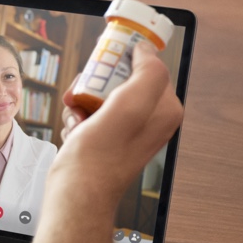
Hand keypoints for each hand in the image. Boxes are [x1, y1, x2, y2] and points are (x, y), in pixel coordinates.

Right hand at [58, 41, 182, 202]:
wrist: (78, 192)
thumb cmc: (101, 156)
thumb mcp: (131, 104)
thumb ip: (148, 71)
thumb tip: (145, 50)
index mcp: (166, 109)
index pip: (147, 65)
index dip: (122, 59)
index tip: (103, 60)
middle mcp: (150, 119)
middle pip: (121, 78)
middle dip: (96, 82)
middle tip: (81, 93)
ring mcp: (129, 130)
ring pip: (102, 95)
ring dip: (82, 101)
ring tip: (77, 117)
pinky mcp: (108, 139)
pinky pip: (92, 114)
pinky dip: (79, 117)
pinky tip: (76, 130)